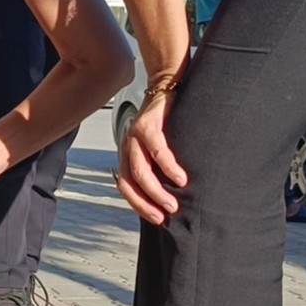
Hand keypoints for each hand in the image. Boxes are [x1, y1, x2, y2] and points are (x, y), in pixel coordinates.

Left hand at [115, 92, 187, 224]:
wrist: (168, 86)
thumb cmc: (167, 121)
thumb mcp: (158, 147)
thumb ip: (159, 167)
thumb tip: (172, 195)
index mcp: (128, 155)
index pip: (126, 186)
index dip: (138, 205)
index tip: (157, 219)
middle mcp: (127, 147)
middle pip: (128, 182)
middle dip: (145, 203)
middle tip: (165, 216)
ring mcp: (134, 136)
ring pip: (139, 170)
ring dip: (156, 191)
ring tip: (173, 203)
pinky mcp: (148, 124)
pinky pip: (156, 150)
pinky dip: (168, 167)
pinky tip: (180, 178)